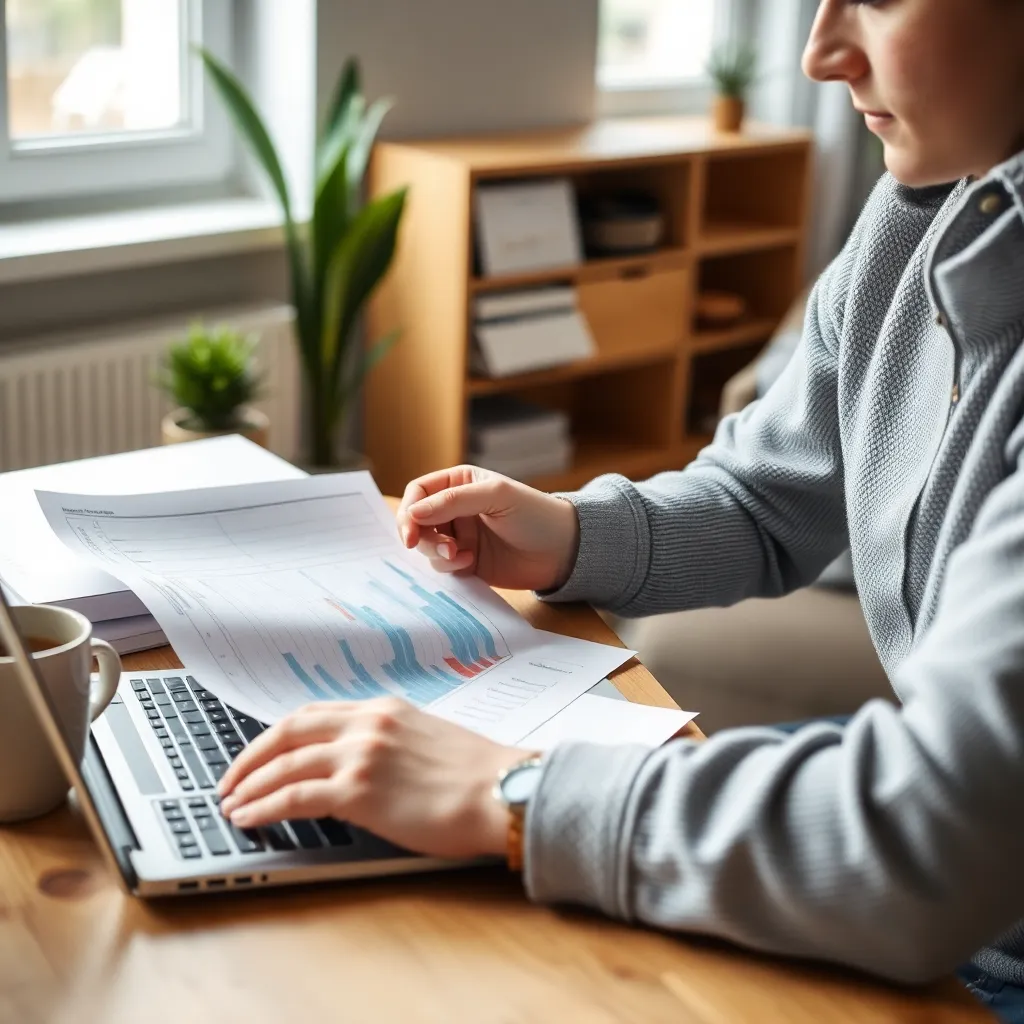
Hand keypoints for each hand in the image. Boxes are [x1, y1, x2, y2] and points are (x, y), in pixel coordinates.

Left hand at [217, 698, 529, 858]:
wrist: (501, 791)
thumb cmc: (478, 775)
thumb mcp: (429, 739)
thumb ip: (391, 744)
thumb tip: (364, 768)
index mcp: (384, 709)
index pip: (315, 713)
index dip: (280, 734)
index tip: (263, 752)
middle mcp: (367, 724)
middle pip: (289, 730)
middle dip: (251, 755)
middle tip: (230, 777)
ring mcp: (361, 755)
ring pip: (285, 764)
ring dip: (249, 784)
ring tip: (231, 803)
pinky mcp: (358, 791)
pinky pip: (294, 796)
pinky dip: (264, 806)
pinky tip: (249, 817)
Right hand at [396, 465, 579, 591]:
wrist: (563, 551)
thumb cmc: (535, 514)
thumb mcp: (495, 496)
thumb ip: (452, 501)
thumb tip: (413, 513)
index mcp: (460, 482)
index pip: (419, 492)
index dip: (409, 510)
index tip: (410, 532)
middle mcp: (455, 508)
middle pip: (416, 521)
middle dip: (421, 536)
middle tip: (440, 547)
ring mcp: (460, 535)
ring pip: (426, 545)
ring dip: (436, 552)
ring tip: (461, 555)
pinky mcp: (466, 561)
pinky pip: (442, 564)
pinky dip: (449, 565)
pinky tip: (470, 562)